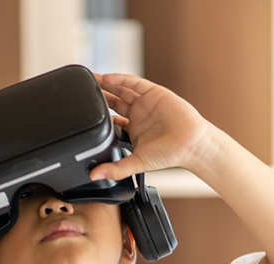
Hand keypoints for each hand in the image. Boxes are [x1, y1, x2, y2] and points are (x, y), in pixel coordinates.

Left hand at [90, 73, 214, 181]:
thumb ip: (115, 169)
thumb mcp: (136, 163)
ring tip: (91, 78)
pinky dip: (121, 79)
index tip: (81, 111)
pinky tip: (108, 78)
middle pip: (113, 101)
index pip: (110, 120)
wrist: (191, 145)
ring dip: (106, 84)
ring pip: (121, 89)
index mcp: (132, 130)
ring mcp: (146, 102)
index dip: (97, 114)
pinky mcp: (154, 93)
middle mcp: (138, 115)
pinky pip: (134, 83)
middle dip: (98, 95)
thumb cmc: (169, 155)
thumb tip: (95, 176)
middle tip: (82, 89)